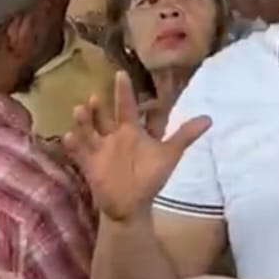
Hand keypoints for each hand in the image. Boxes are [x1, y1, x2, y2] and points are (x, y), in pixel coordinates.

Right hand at [64, 71, 209, 222]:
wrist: (132, 206)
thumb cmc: (150, 177)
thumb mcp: (168, 155)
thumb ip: (185, 135)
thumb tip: (209, 119)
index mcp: (132, 130)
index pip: (129, 106)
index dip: (126, 92)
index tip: (122, 73)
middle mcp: (113, 135)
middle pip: (104, 116)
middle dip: (99, 106)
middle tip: (95, 94)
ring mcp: (99, 149)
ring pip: (89, 130)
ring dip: (84, 120)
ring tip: (80, 110)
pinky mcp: (88, 163)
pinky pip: (78, 152)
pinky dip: (72, 145)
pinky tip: (68, 136)